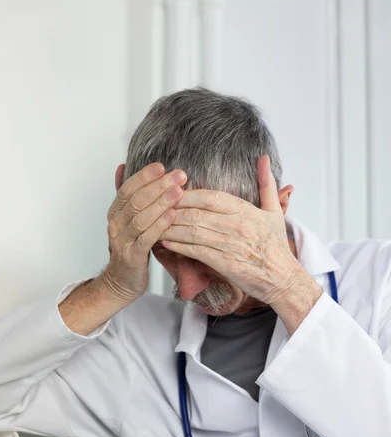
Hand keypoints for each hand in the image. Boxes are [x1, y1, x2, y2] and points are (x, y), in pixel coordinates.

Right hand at [101, 163, 186, 302]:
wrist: (121, 282)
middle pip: (136, 200)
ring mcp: (122, 241)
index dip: (144, 176)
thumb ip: (128, 196)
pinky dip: (160, 225)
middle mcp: (115, 224)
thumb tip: (122, 166)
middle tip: (179, 176)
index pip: (127, 189)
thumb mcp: (127, 220)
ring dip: (161, 203)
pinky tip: (173, 215)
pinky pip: (146, 237)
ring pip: (141, 217)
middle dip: (158, 186)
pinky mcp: (132, 256)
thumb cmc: (130, 248)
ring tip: (179, 192)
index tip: (162, 166)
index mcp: (115, 213)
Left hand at [159, 156, 301, 306]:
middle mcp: (236, 225)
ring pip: (192, 231)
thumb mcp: (275, 211)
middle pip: (196, 213)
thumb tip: (262, 158)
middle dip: (173, 210)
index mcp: (245, 210)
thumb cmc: (276, 246)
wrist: (282, 278)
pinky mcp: (224, 264)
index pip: (210, 196)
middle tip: (155, 207)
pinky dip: (178, 246)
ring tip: (154, 224)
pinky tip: (165, 242)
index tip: (172, 193)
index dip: (187, 194)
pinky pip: (195, 251)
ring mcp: (229, 245)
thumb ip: (267, 183)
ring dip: (171, 227)